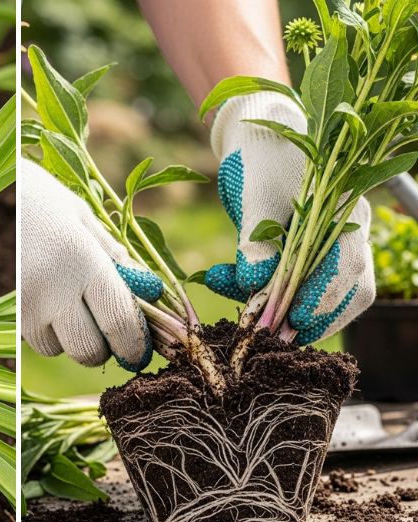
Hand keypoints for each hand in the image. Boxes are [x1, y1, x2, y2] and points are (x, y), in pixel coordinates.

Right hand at [21, 159, 159, 371]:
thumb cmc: (46, 200)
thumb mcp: (87, 220)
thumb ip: (117, 260)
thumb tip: (150, 296)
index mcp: (83, 262)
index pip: (118, 322)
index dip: (134, 345)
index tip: (140, 352)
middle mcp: (52, 289)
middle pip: (87, 350)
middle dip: (103, 349)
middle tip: (110, 335)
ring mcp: (24, 304)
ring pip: (57, 349)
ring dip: (70, 340)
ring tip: (71, 308)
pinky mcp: (4, 310)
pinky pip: (33, 340)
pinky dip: (46, 332)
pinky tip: (46, 302)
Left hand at [203, 93, 373, 343]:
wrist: (253, 133)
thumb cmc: (262, 155)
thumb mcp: (255, 194)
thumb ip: (255, 239)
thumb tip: (255, 286)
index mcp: (346, 213)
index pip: (347, 267)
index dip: (320, 299)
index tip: (290, 322)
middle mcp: (346, 232)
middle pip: (346, 291)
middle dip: (309, 318)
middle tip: (271, 338)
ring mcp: (327, 244)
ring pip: (321, 295)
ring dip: (282, 311)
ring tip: (244, 318)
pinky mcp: (301, 253)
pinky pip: (290, 285)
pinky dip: (259, 293)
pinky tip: (223, 284)